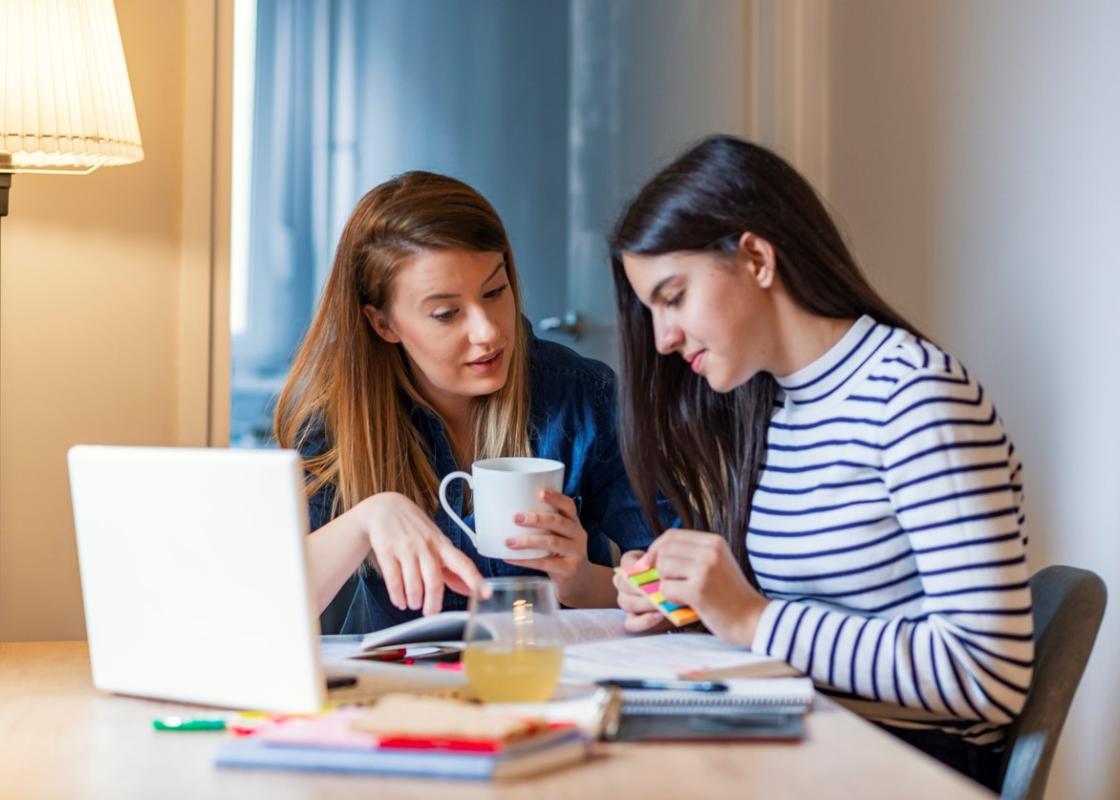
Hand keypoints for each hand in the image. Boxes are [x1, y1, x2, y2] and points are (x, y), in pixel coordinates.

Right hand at [363, 492, 484, 615]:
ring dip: (415, 601)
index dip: (475, 580)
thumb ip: (452, 569)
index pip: (463, 564)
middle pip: (435, 581)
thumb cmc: (414, 528)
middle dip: (433, 603)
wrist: (384, 507)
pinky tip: (400, 601)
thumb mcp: (436, 543)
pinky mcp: (387, 551)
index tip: (486, 594)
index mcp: (442, 545)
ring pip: (414, 585)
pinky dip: (398, 597)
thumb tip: (470, 590)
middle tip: (430, 612)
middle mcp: (426, 546)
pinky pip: (394, 582)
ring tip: (414, 604)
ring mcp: (406, 548)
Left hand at [503, 488, 599, 605]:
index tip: (540, 492)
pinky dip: (525, 560)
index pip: (569, 506)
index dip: (556, 497)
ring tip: (509, 541)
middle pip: (559, 522)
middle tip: (516, 518)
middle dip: (537, 518)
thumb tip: (507, 516)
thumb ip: (545, 527)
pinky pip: (544, 563)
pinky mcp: (569, 570)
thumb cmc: (562, 556)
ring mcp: (575, 553)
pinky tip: (510, 559)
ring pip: (551, 542)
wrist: (580, 583)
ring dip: (528, 541)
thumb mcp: (561, 538)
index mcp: (574, 523)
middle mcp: (578, 535)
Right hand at [613, 549, 673, 633]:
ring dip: (645, 604)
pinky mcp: (634, 619)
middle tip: (659, 589)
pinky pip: (631, 623)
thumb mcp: (670, 559)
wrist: (684, 589)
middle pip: (624, 584)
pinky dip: (644, 621)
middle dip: (641, 588)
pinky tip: (659, 615)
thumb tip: (647, 561)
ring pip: (626, 603)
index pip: (626, 564)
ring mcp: (628, 601)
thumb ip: (658, 556)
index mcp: (630, 566)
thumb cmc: (675, 572)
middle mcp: (625, 583)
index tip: (650, 569)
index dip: (636, 567)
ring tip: (662, 604)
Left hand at [646, 529, 769, 645]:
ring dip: (666, 583)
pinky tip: (685, 602)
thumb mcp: (716, 563)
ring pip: (662, 568)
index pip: (671, 535)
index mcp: (714, 542)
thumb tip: (651, 556)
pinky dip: (670, 598)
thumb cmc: (730, 594)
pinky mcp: (698, 590)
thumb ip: (691, 555)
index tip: (652, 563)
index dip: (656, 548)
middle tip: (669, 582)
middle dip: (659, 568)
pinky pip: (666, 588)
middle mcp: (710, 551)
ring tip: (682, 593)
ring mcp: (705, 570)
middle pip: (664, 550)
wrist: (753, 619)